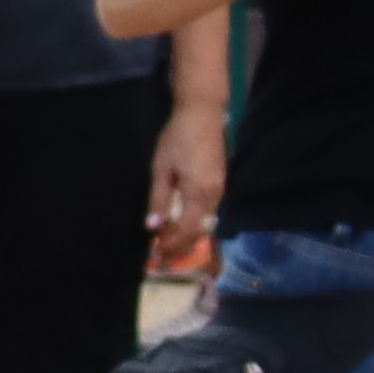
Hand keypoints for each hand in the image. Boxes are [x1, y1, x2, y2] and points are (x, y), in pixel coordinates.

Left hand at [146, 101, 226, 267]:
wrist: (202, 114)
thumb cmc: (177, 138)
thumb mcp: (161, 168)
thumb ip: (159, 199)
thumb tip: (153, 226)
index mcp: (199, 193)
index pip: (188, 230)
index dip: (173, 245)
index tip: (158, 255)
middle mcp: (214, 195)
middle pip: (200, 231)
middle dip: (181, 246)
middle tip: (163, 258)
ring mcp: (220, 189)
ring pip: (206, 222)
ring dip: (188, 236)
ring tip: (169, 244)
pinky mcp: (219, 183)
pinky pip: (208, 211)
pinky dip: (195, 223)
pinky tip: (181, 225)